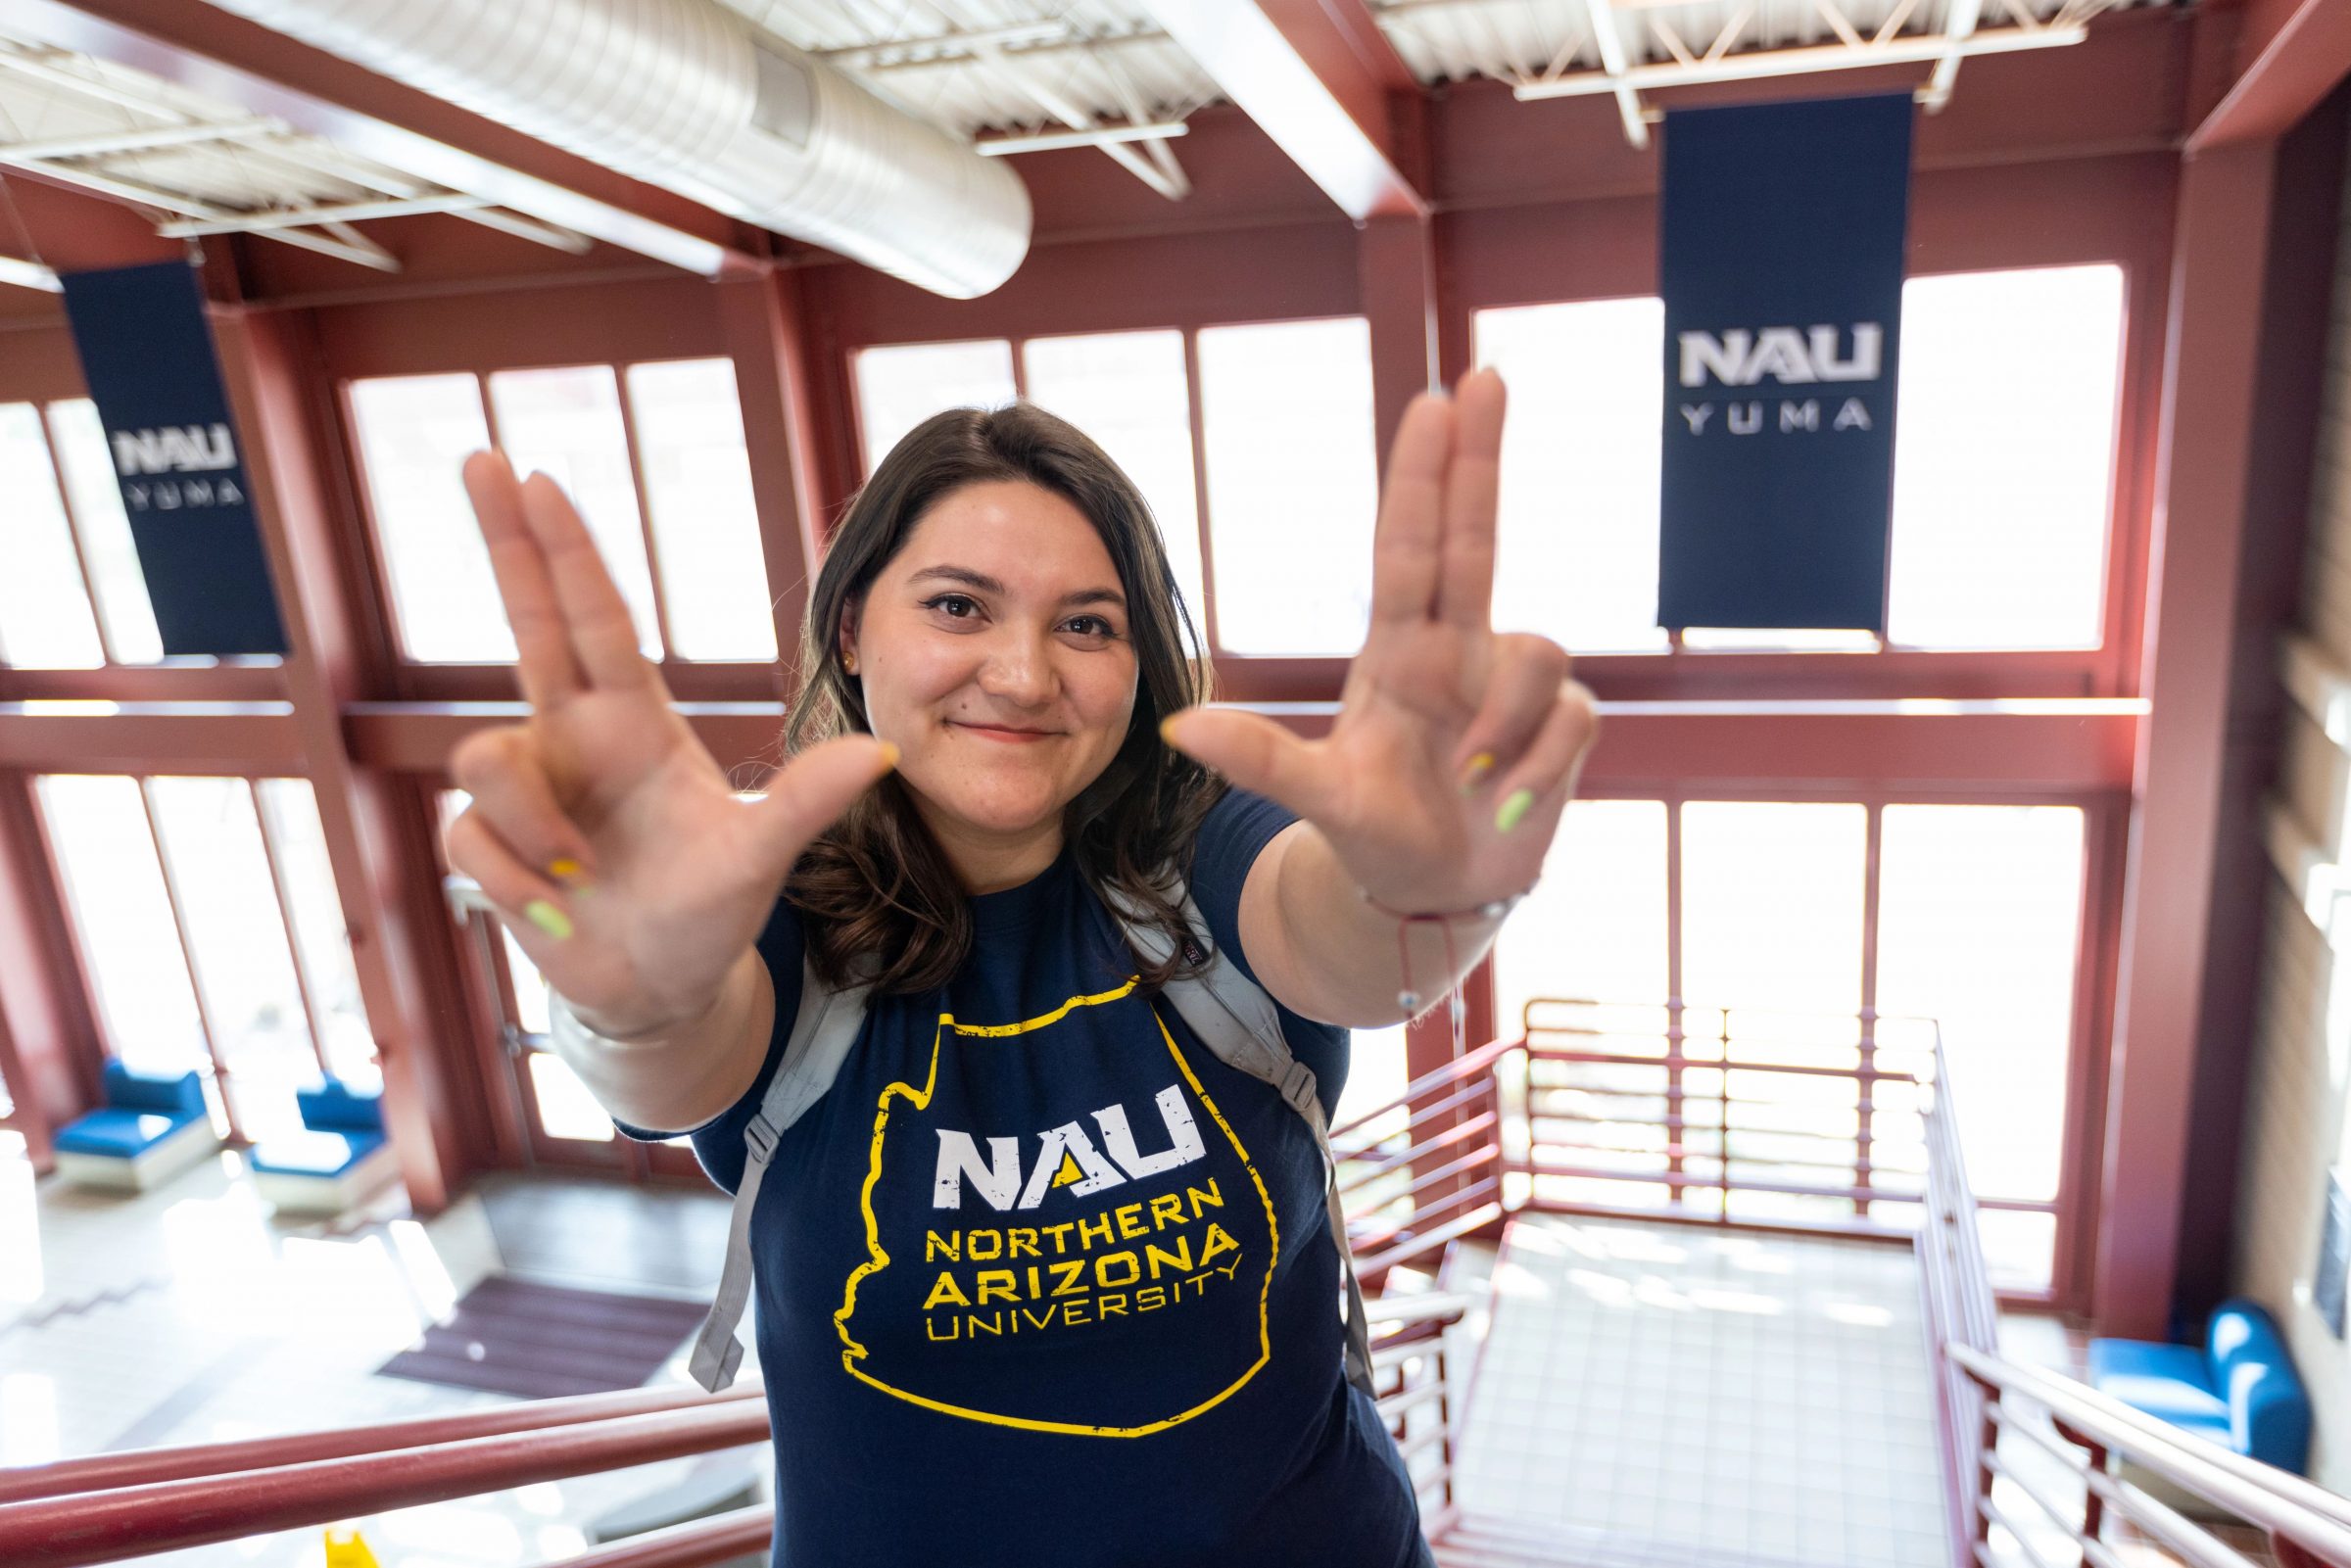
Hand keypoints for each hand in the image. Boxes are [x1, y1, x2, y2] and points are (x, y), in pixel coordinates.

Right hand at [441, 452, 894, 1037]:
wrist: (662, 989)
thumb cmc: (711, 910)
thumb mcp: (763, 855)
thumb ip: (808, 802)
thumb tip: (884, 751)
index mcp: (635, 724)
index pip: (595, 617)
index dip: (565, 550)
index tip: (538, 477)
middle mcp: (574, 740)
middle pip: (526, 621)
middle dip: (500, 538)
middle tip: (476, 453)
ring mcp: (528, 789)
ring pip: (487, 757)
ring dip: (533, 821)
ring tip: (583, 873)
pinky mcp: (488, 845)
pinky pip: (470, 836)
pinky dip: (517, 879)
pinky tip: (557, 904)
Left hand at [1161, 371, 1595, 913]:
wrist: (1434, 894)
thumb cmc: (1375, 831)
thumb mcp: (1318, 798)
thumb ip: (1259, 762)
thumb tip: (1177, 731)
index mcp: (1399, 651)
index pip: (1411, 546)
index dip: (1424, 476)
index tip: (1436, 400)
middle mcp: (1459, 650)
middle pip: (1475, 536)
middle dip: (1483, 457)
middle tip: (1488, 375)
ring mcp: (1512, 686)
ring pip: (1537, 654)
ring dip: (1505, 723)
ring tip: (1468, 782)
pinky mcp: (1561, 728)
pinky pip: (1569, 721)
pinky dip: (1534, 771)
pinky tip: (1500, 807)